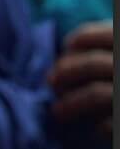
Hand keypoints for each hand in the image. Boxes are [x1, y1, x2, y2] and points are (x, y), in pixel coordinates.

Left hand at [50, 20, 112, 137]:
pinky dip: (101, 126)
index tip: (67, 49)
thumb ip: (113, 40)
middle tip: (51, 82)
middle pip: (92, 65)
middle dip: (66, 72)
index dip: (78, 41)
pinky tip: (96, 128)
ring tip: (58, 111)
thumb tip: (73, 48)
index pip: (99, 35)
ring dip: (71, 103)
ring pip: (96, 94)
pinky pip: (112, 122)